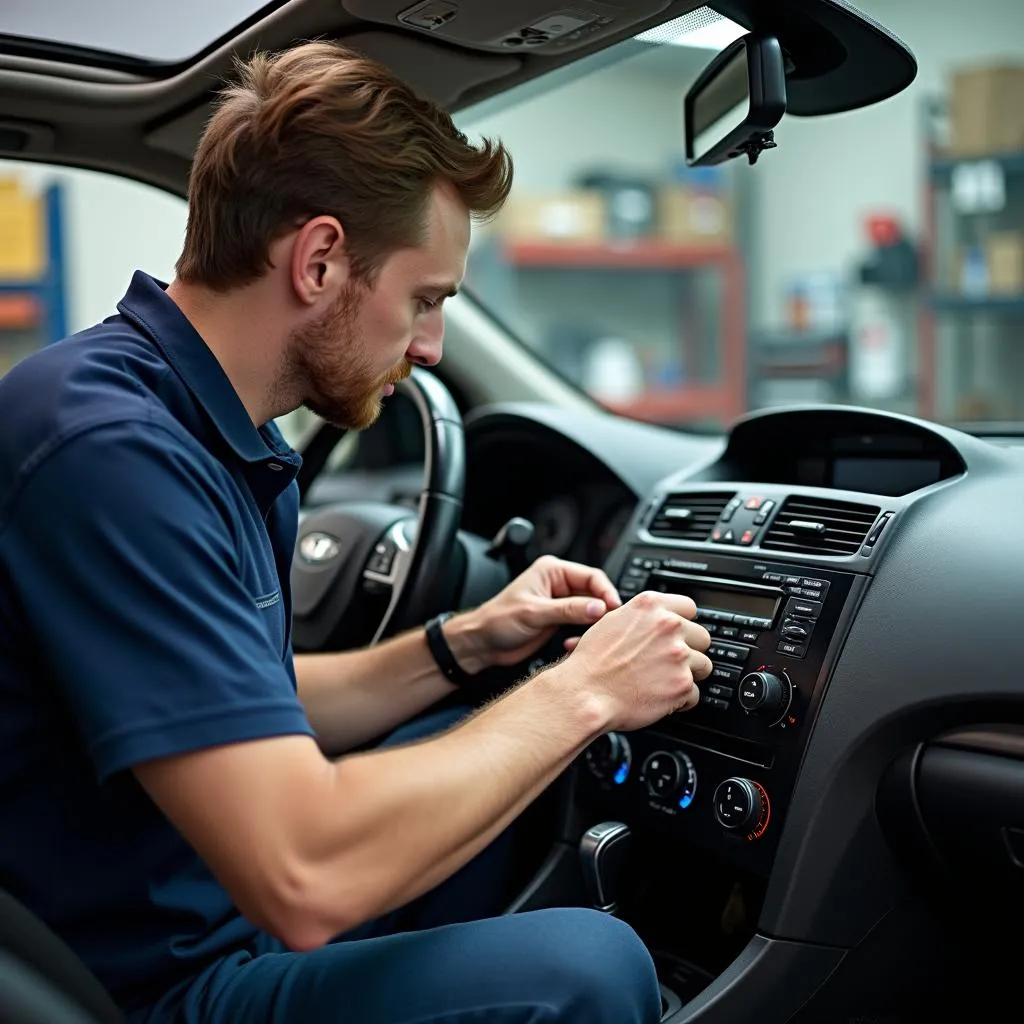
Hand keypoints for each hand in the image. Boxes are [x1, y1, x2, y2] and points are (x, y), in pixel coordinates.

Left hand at [454, 555, 622, 670]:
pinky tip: (584, 641)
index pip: (591, 576)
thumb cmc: (497, 620)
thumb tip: (598, 607)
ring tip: (602, 634)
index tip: (614, 608)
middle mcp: (559, 584)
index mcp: (552, 571)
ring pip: (592, 609)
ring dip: (597, 621)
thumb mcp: (534, 613)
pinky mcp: (560, 620)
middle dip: (604, 608)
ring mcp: (561, 603)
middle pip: (595, 592)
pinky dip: (588, 632)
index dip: (606, 592)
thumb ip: (568, 610)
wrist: (483, 643)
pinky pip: (584, 623)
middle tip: (612, 624)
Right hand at [552, 591, 712, 731]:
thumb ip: (642, 617)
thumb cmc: (592, 662)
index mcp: (651, 606)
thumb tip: (656, 620)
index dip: (684, 624)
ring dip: (687, 675)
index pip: (690, 608)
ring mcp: (679, 655)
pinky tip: (660, 697)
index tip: (680, 635)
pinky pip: (694, 694)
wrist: (585, 693)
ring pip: (703, 666)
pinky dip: (680, 700)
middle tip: (668, 663)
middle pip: (702, 637)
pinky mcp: (682, 684)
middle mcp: (668, 626)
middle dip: (689, 651)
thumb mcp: (612, 622)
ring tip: (662, 682)